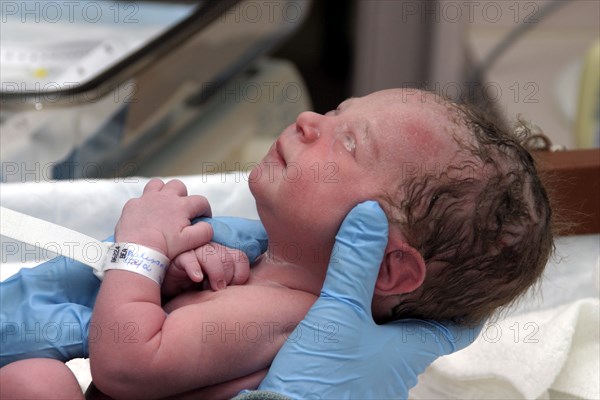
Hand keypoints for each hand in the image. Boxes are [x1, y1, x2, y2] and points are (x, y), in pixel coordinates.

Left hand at [114, 179, 211, 258]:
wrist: (137, 253)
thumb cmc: (164, 248)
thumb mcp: (191, 242)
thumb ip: (204, 231)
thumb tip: (207, 224)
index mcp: (181, 206)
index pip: (201, 201)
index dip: (205, 210)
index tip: (203, 218)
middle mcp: (165, 197)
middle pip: (179, 186)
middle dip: (183, 196)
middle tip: (182, 211)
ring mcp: (146, 199)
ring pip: (158, 184)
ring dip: (162, 192)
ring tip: (163, 205)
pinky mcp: (132, 205)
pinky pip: (140, 199)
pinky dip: (144, 205)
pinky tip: (145, 216)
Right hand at [162, 242, 249, 296]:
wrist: (166, 295)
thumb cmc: (194, 293)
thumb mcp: (216, 289)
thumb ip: (232, 284)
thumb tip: (247, 291)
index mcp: (222, 255)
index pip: (240, 257)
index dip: (241, 273)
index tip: (235, 286)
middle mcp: (210, 250)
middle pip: (227, 255)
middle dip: (227, 274)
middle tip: (219, 289)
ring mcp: (193, 251)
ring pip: (211, 253)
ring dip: (215, 272)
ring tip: (209, 287)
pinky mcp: (177, 257)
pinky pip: (189, 257)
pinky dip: (194, 268)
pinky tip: (196, 279)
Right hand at [258, 201, 481, 397]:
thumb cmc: (322, 379)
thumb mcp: (339, 311)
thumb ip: (354, 263)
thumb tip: (370, 215)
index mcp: (407, 350)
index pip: (455, 330)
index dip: (467, 309)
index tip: (475, 291)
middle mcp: (396, 371)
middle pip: (419, 335)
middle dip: (417, 307)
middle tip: (415, 278)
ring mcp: (371, 383)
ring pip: (388, 345)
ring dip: (385, 322)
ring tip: (375, 295)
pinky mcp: (344, 386)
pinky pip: (361, 356)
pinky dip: (359, 336)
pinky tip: (340, 324)